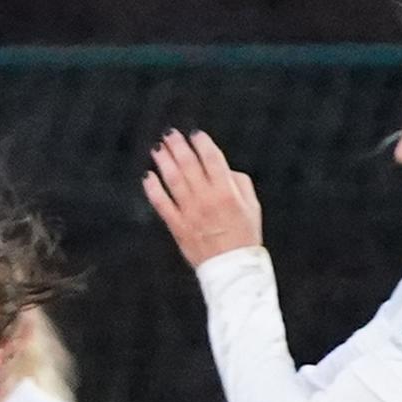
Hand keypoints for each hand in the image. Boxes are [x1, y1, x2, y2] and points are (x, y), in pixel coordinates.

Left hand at [142, 131, 264, 268]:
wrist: (232, 267)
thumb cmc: (245, 236)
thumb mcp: (253, 206)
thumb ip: (240, 183)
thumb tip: (225, 169)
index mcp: (227, 191)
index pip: (212, 159)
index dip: (203, 143)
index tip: (196, 134)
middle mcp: (207, 198)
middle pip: (189, 165)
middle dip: (178, 146)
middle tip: (170, 134)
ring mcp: (190, 212)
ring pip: (173, 180)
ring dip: (164, 161)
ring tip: (158, 149)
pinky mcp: (177, 225)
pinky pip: (162, 204)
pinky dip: (153, 189)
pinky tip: (148, 177)